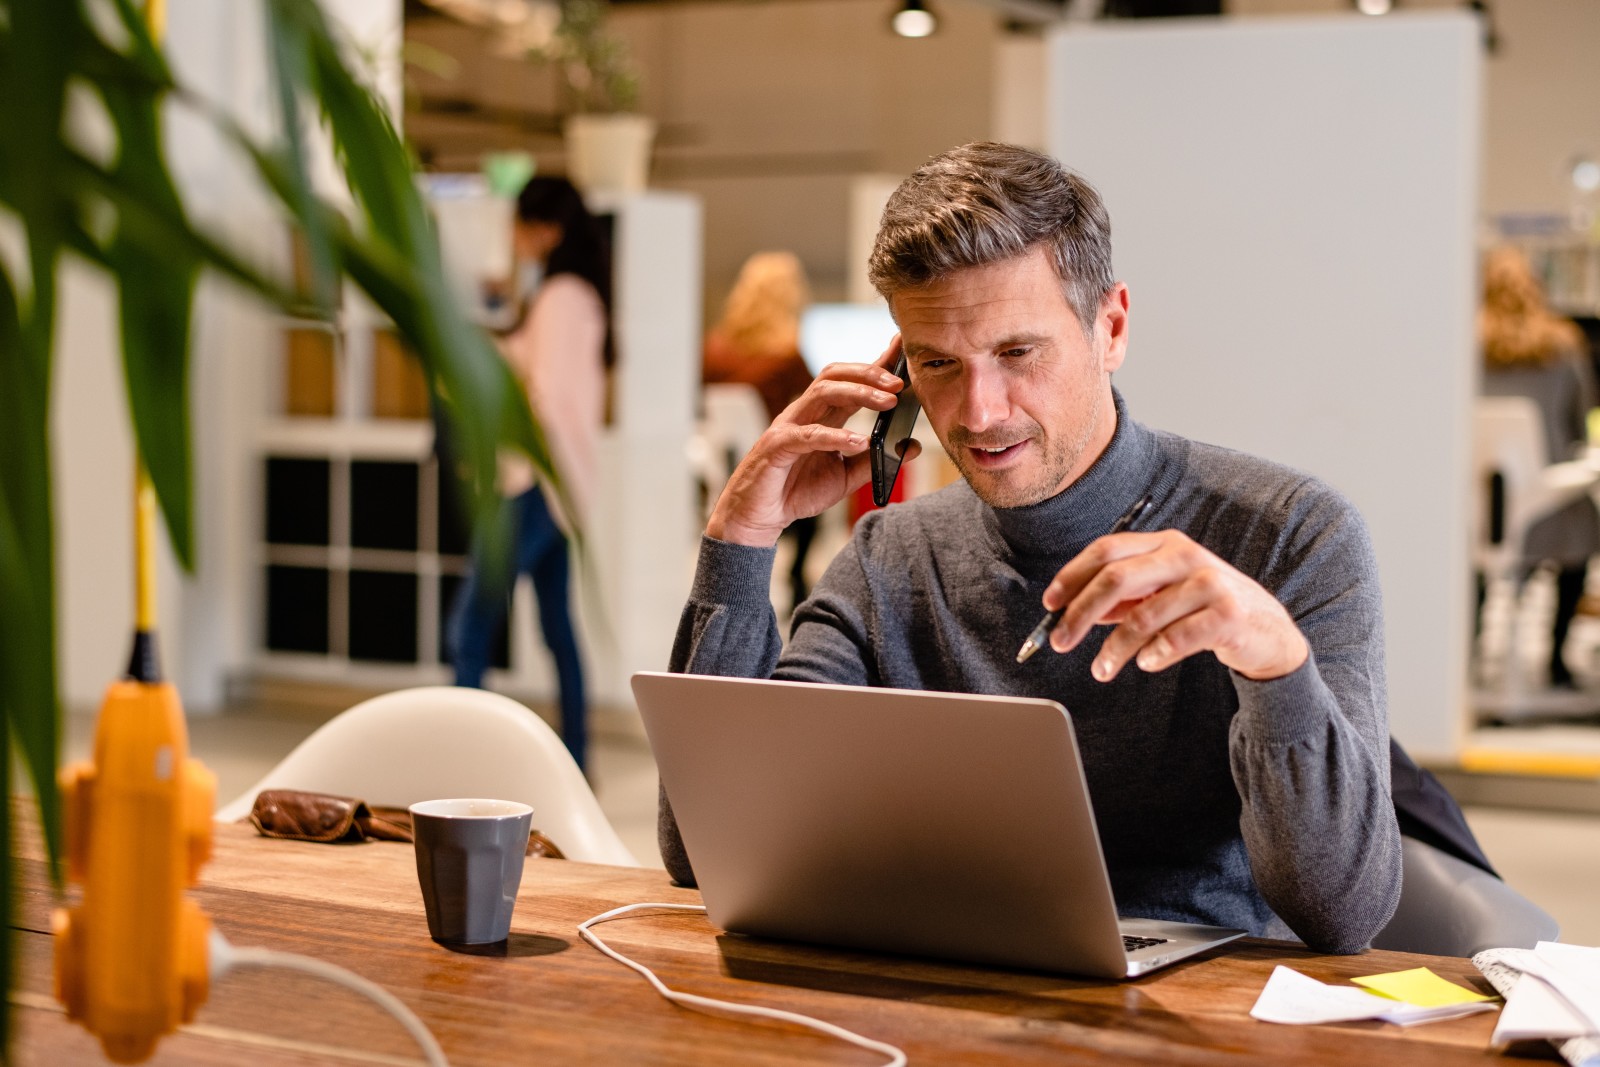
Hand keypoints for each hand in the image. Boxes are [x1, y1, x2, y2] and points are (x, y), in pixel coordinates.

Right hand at [707, 338, 921, 546]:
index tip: (901, 348)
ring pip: (822, 392)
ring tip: (888, 403)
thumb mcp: (845, 477)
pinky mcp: (777, 446)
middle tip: (900, 384)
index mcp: (822, 415)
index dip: (876, 362)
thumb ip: (876, 460)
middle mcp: (805, 413)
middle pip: (835, 375)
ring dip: (859, 393)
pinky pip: (807, 435)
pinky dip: (834, 436)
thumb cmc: (796, 491)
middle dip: (869, 373)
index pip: (850, 380)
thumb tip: (912, 446)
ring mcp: (788, 426)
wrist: (759, 517)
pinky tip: (857, 442)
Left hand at [1042, 529, 1307, 681]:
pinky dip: (1153, 655)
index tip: (1049, 604)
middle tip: (1059, 641)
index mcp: (1165, 543)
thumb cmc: (1205, 610)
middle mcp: (1185, 555)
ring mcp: (1210, 583)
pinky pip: (1175, 638)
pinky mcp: (1228, 615)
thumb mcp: (1162, 596)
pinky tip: (1145, 664)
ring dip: (1114, 649)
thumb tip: (1078, 610)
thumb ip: (1124, 599)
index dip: (1072, 576)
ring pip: (1142, 616)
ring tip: (1101, 670)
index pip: (1107, 550)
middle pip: (1116, 578)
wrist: (1267, 631)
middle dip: (1080, 613)